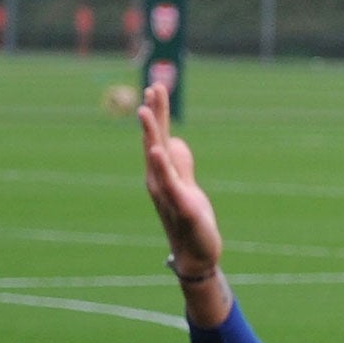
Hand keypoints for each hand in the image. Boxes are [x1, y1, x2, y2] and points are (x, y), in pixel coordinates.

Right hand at [139, 83, 221, 278]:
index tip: (156, 87)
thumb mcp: (188, 187)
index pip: (158, 137)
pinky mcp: (180, 205)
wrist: (196, 255)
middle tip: (152, 87)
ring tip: (146, 111)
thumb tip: (174, 141)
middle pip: (154, 140)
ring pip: (156, 158)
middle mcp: (158, 180)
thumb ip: (181, 165)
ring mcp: (167, 192)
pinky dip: (163, 165)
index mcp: (162, 173)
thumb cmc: (191, 221)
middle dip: (154, 115)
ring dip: (151, 134)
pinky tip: (158, 149)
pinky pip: (169, 182)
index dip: (158, 113)